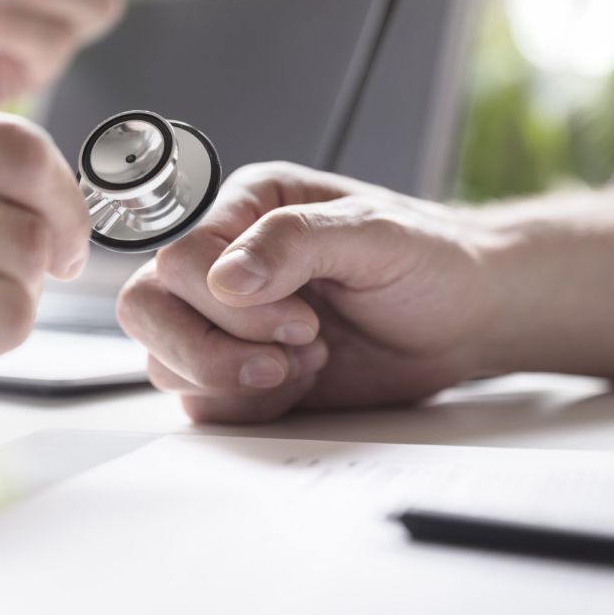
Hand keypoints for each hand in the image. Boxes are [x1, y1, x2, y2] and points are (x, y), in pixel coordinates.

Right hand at [118, 163, 503, 423]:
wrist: (466, 317)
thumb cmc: (432, 260)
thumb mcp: (376, 234)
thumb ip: (298, 244)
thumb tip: (227, 278)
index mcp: (248, 208)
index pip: (180, 258)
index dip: (228, 304)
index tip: (303, 321)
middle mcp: (226, 261)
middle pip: (147, 309)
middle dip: (210, 349)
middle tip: (287, 359)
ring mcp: (229, 321)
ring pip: (166, 361)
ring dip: (236, 379)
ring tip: (310, 363)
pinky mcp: (244, 371)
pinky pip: (203, 402)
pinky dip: (249, 406)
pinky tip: (304, 383)